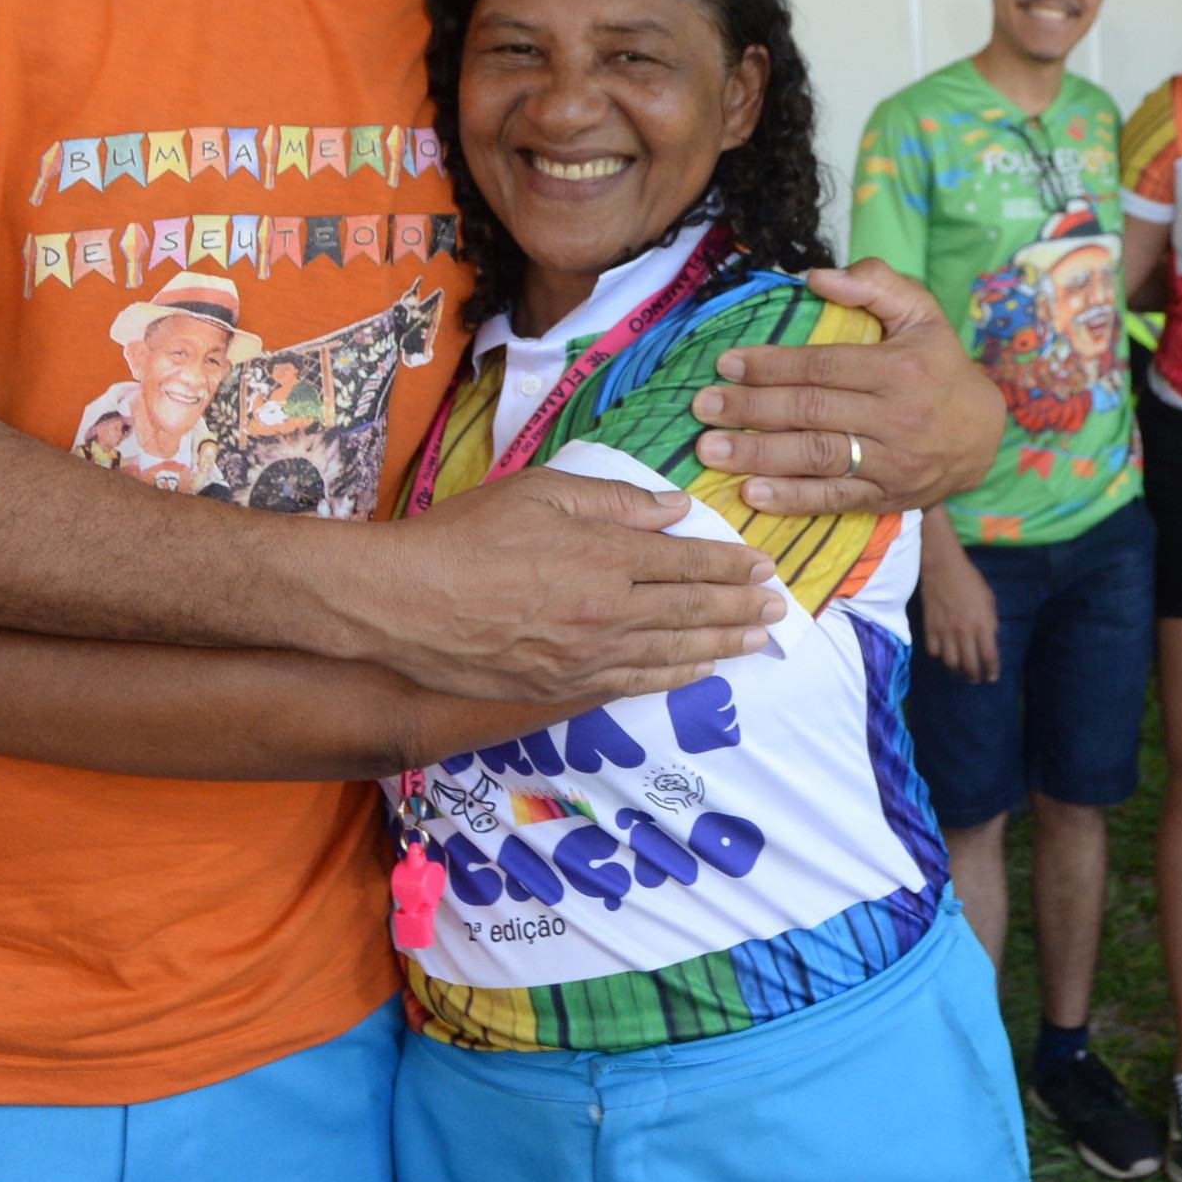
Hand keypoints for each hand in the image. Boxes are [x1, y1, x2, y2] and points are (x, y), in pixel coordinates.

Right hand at [369, 468, 789, 705]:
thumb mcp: (540, 493)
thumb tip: (673, 510)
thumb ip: (614, 502)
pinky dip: (677, 677)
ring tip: (759, 638)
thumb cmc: (464, 535)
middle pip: (691, 609)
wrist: (402, 602)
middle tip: (778, 605)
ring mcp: (587, 656)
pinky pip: (636, 684)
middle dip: (740, 606)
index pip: (685, 562)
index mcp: (605, 556)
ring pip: (673, 651)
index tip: (762, 564)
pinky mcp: (562, 689)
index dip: (729, 564)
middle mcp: (607, 611)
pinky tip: (703, 669)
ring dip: (724, 643)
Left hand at [691, 258, 1006, 514]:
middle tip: (702, 407)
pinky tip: (752, 494)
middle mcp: (895, 418)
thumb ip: (875, 284)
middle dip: (752, 409)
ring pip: (818, 457)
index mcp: (898, 370)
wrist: (983, 434)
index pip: (824, 366)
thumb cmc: (939, 365)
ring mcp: (890, 462)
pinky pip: (835, 499)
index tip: (725, 363)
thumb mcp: (921, 313)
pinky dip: (793, 499)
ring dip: (759, 455)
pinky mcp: (886, 497)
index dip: (772, 365)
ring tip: (711, 451)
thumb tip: (817, 277)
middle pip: (812, 412)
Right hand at [917, 539, 1001, 682]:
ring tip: (960, 670)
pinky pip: (934, 652)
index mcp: (983, 625)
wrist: (943, 568)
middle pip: (969, 666)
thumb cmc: (970, 581)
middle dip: (974, 677)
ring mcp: (945, 632)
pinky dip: (939, 656)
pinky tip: (944, 653)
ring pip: (951, 663)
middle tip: (976, 679)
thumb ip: (990, 622)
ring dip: (957, 670)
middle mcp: (964, 633)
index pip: (989, 657)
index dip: (992, 671)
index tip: (992, 677)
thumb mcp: (989, 600)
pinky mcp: (930, 629)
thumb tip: (990, 639)